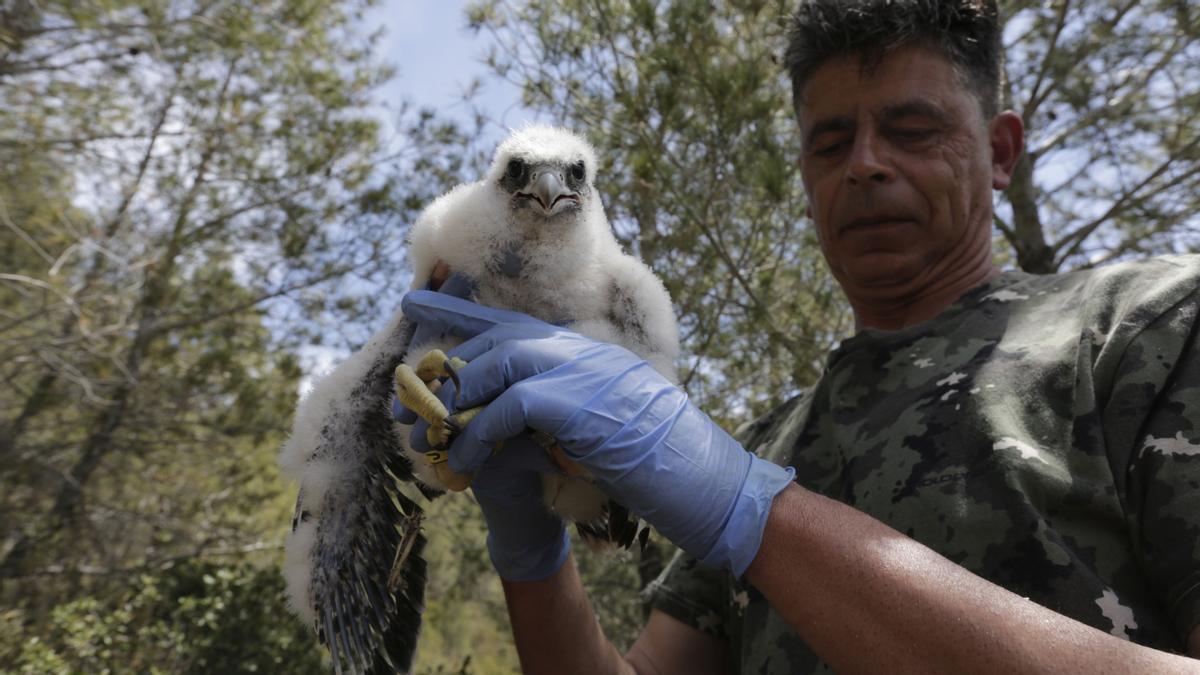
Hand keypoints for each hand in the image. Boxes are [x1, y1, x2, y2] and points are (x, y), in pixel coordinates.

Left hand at [400, 290, 794, 575]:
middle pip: (497, 336)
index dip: (460, 308)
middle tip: (404, 398)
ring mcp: (582, 369)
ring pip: (499, 362)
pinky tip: (464, 460)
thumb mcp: (599, 426)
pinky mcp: (578, 401)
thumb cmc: (656, 462)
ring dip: (456, 402)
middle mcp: (581, 351)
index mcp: (583, 353)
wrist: (704, 483)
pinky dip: (478, 432)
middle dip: (445, 365)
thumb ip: (559, 408)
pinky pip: (510, 405)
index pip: (512, 320)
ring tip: (427, 437)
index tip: (414, 298)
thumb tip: (507, 414)